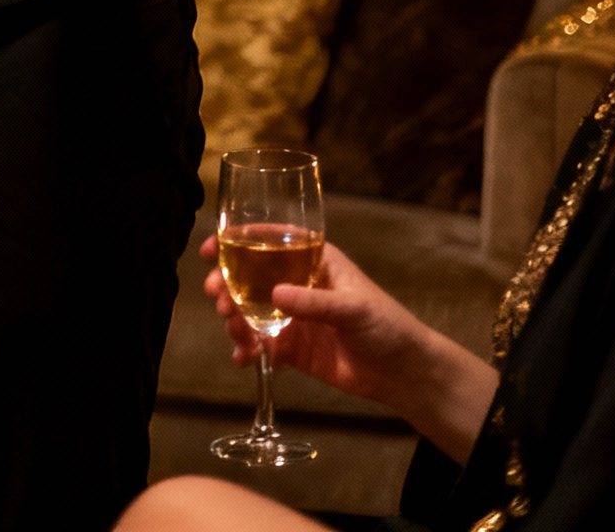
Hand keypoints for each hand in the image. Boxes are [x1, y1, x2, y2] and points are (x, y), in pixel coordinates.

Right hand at [200, 236, 441, 405]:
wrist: (403, 374)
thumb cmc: (386, 325)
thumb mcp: (353, 308)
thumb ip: (314, 303)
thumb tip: (274, 296)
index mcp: (312, 261)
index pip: (268, 241)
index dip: (236, 241)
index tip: (211, 250)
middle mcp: (296, 284)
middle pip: (249, 276)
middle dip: (227, 284)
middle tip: (217, 298)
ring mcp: (292, 317)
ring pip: (249, 310)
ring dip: (234, 318)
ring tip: (235, 332)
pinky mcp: (292, 348)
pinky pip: (260, 345)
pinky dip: (247, 350)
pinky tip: (243, 358)